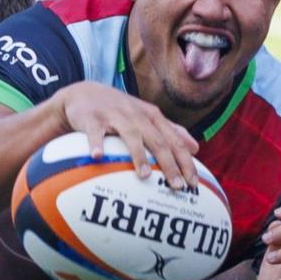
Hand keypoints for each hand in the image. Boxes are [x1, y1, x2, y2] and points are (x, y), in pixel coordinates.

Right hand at [51, 82, 198, 189]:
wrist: (84, 93)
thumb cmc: (120, 110)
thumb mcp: (147, 116)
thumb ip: (171, 130)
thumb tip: (196, 148)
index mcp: (152, 116)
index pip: (174, 141)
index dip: (185, 162)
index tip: (193, 183)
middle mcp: (136, 115)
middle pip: (157, 140)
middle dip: (169, 163)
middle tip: (177, 186)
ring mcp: (114, 115)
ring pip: (130, 135)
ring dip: (138, 155)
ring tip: (145, 175)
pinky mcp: (92, 118)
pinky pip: (95, 132)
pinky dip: (96, 143)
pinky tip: (97, 156)